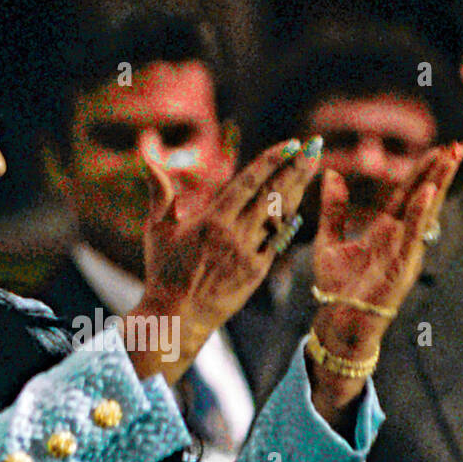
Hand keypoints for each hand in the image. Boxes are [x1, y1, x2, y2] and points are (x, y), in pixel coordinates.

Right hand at [128, 137, 320, 382]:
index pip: (248, 182)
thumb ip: (160, 194)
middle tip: (315, 146)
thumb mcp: (157, 230)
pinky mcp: (257, 273)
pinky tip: (299, 208)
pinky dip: (289, 224)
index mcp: (212, 221)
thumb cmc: (163, 273)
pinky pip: (279, 243)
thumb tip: (147, 161)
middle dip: (297, 168)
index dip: (271, 161)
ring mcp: (249, 254)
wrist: (177, 317)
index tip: (290, 144)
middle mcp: (235, 235)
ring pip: (280, 216)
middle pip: (273, 194)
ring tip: (313, 168)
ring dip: (298, 190)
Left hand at [307, 142, 462, 421]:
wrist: (338, 318)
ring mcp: (404, 250)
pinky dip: (421, 213)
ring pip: (425, 211)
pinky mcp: (402, 265)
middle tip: (456, 145)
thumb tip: (331, 174)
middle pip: (423, 196)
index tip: (439, 149)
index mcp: (385, 230)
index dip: (422, 171)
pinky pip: (413, 234)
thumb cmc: (337, 286)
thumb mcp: (329, 240)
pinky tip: (428, 192)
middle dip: (439, 170)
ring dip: (438, 183)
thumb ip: (334, 209)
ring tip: (450, 158)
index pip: (407, 193)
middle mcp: (399, 237)